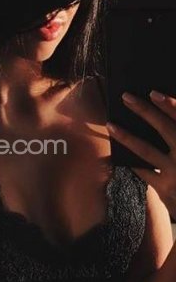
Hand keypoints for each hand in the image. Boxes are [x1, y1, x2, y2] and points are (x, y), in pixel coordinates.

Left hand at [107, 90, 175, 218]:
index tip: (153, 93)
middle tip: (125, 97)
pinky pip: (143, 171)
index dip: (170, 105)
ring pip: (146, 150)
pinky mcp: (166, 188)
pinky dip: (131, 162)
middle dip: (144, 111)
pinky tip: (117, 154)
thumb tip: (161, 114)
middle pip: (164, 128)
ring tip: (111, 124)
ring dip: (126, 136)